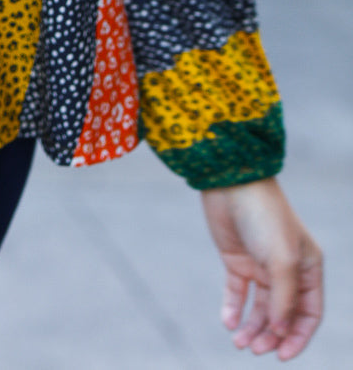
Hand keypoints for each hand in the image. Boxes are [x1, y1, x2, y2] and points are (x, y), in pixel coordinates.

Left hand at [201, 177, 322, 359]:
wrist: (231, 183)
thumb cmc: (264, 217)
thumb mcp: (282, 260)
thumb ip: (283, 299)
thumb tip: (280, 332)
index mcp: (308, 268)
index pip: (309, 314)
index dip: (298, 337)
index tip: (281, 356)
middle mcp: (286, 270)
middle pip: (282, 315)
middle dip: (271, 336)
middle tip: (254, 349)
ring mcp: (260, 266)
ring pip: (260, 309)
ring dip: (251, 328)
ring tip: (239, 343)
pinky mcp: (236, 260)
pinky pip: (236, 293)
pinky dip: (233, 310)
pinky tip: (228, 322)